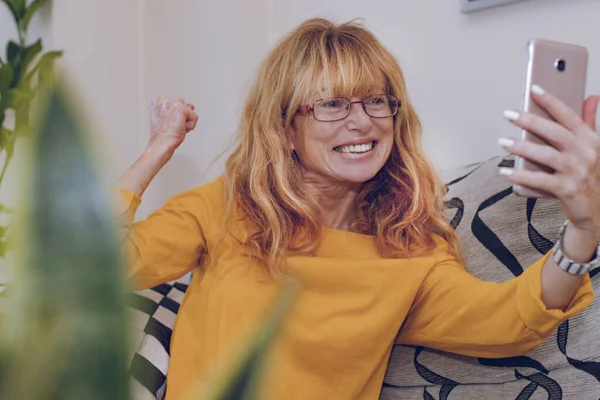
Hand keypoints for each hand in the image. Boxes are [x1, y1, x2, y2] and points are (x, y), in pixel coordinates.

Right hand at [148, 97, 197, 153]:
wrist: (161, 143)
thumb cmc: (163, 136)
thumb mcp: (169, 120)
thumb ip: (178, 110)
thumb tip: (191, 105)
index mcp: (157, 102)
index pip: (176, 105)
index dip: (176, 117)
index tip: (168, 125)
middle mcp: (163, 100)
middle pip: (184, 107)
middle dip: (182, 118)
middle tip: (173, 127)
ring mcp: (171, 102)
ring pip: (190, 111)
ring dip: (186, 122)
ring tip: (176, 128)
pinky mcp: (180, 107)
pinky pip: (194, 116)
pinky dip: (190, 126)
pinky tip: (180, 128)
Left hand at [498, 85, 599, 240]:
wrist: (598, 209)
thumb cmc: (591, 175)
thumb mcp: (594, 148)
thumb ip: (589, 123)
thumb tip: (592, 96)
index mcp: (591, 139)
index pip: (569, 115)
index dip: (551, 101)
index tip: (534, 88)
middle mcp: (585, 153)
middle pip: (554, 132)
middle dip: (530, 121)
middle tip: (509, 114)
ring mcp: (577, 172)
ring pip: (545, 155)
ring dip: (522, 147)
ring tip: (503, 142)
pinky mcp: (567, 190)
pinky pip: (539, 181)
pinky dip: (520, 176)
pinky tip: (505, 171)